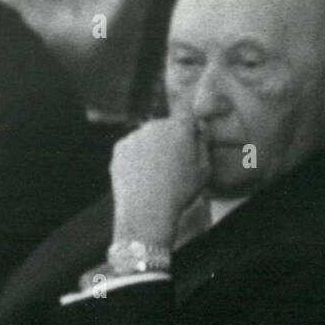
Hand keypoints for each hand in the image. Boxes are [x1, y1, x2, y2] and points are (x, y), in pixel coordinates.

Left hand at [109, 114, 210, 245]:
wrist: (146, 210)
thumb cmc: (180, 192)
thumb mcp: (204, 171)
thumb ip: (204, 145)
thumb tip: (201, 129)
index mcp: (179, 127)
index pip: (188, 115)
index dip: (191, 127)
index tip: (192, 141)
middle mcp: (155, 125)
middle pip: (167, 127)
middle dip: (171, 140)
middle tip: (175, 168)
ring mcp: (135, 135)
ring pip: (149, 139)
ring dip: (154, 150)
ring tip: (158, 178)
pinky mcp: (120, 147)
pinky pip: (133, 150)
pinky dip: (137, 160)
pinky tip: (144, 179)